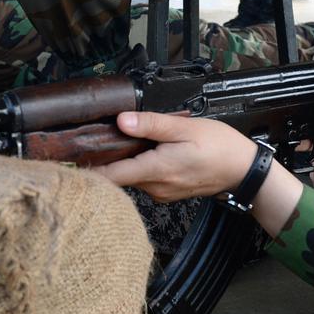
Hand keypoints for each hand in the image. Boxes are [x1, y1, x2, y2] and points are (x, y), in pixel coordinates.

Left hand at [94, 112, 257, 201]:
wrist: (244, 171)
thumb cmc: (219, 147)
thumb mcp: (185, 128)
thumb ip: (151, 125)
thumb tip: (122, 120)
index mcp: (155, 170)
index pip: (110, 177)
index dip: (88, 169)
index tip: (70, 159)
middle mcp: (154, 188)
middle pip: (117, 177)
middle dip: (105, 159)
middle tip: (93, 138)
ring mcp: (161, 192)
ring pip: (131, 178)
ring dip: (124, 161)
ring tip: (120, 139)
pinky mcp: (168, 192)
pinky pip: (144, 179)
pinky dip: (138, 166)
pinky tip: (144, 150)